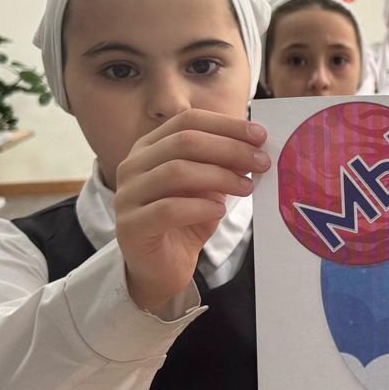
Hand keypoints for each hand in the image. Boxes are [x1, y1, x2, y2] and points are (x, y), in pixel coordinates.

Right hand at [114, 110, 270, 312]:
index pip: (188, 121)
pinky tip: (219, 210)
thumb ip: (223, 165)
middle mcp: (133, 165)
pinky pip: (167, 209)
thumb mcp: (209, 187)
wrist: (161, 268)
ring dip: (219, 176)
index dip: (226, 125)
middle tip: (261, 162)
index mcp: (150, 147)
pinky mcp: (130, 226)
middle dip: (230, 149)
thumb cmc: (185, 222)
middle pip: (184, 142)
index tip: (260, 135)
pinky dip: (199, 207)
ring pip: (176, 171)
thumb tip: (255, 148)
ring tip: (247, 188)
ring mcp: (127, 195)